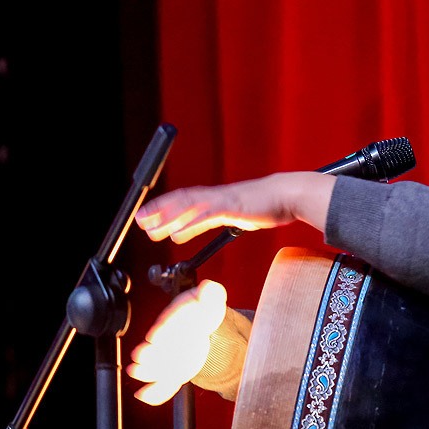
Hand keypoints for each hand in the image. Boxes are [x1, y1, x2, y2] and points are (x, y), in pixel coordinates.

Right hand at [127, 280, 228, 404]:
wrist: (204, 329)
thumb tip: (209, 287)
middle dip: (148, 352)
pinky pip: (162, 384)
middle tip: (139, 357)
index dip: (162, 330)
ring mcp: (168, 355)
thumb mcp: (211, 299)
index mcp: (176, 318)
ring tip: (136, 373)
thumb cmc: (203, 312)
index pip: (167, 323)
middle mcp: (167, 337)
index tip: (155, 337)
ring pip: (154, 365)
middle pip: (155, 346)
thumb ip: (211, 292)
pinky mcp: (172, 371)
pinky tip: (145, 396)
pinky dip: (154, 392)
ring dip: (145, 370)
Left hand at [135, 172, 334, 243]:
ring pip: (189, 207)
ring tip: (150, 227)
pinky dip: (190, 224)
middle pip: (179, 201)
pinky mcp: (233, 206)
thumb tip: (189, 229)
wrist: (289, 194)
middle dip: (158, 211)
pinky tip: (176, 234)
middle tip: (138, 221)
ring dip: (167, 217)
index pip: (182, 200)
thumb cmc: (267, 204)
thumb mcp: (233, 214)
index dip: (162, 207)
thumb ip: (210, 221)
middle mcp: (214, 196)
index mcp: (214, 197)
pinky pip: (207, 216)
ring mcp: (223, 199)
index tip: (146, 216)